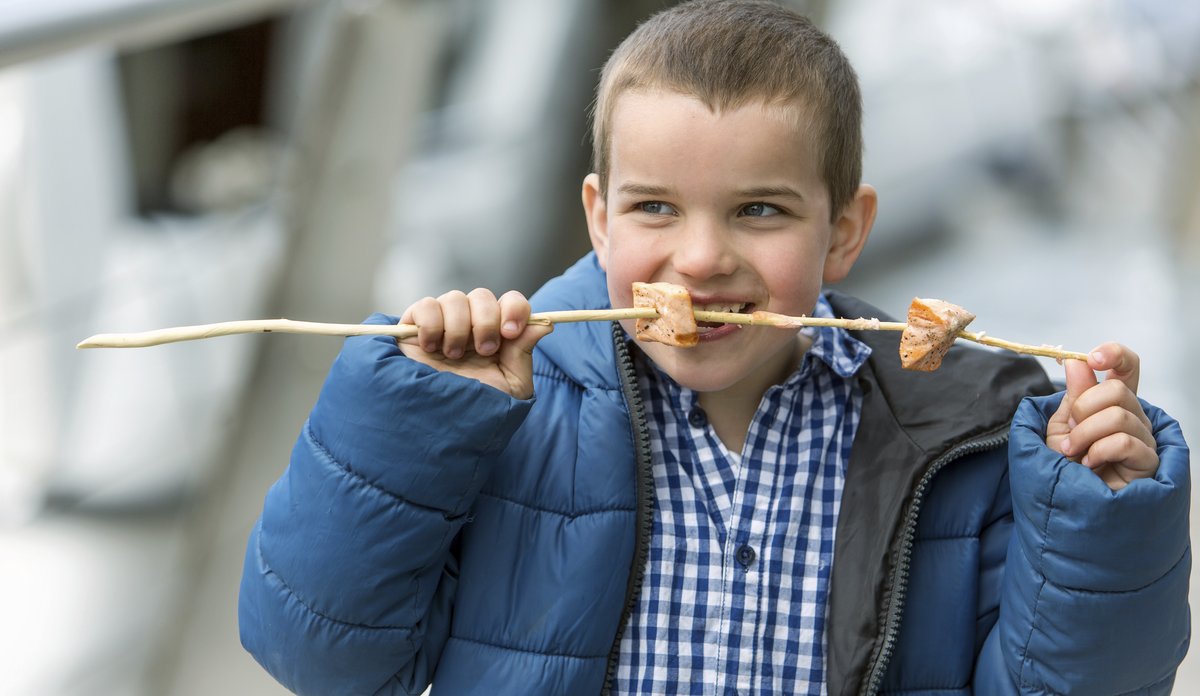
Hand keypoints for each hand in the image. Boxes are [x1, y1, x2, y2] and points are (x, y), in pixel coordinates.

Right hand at [397, 288, 551, 399]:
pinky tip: (431, 348)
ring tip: (453, 356)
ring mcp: (443, 323)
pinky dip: (431, 325)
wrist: (437, 426)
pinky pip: (426, 305)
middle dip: (485, 322)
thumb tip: (545, 324)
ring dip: (458, 328)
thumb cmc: (476, 408)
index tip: (510, 333)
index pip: (511, 302)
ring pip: (454, 298)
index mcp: (496, 334)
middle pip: (482, 295)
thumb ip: (524, 353)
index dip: (514, 309)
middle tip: (483, 351)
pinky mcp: (414, 326)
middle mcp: (471, 324)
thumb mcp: (510, 386)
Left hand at [1045, 342, 1158, 490]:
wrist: (1067, 504)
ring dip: (1084, 435)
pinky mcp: (1147, 462)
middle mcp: (1133, 417)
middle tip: (1070, 433)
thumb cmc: (1065, 467)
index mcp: (1112, 404)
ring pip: (1118, 415)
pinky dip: (1098, 451)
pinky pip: (1124, 442)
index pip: (1128, 367)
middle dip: (1082, 409)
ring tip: (1073, 453)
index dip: (1115, 355)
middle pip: (1117, 390)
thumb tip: (1076, 361)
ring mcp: (1144, 439)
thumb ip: (1073, 395)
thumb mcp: (1060, 426)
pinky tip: (1089, 464)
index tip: (1094, 359)